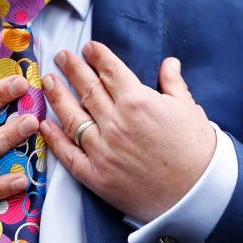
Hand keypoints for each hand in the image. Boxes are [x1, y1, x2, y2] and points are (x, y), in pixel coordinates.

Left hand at [40, 42, 216, 222]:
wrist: (197, 196)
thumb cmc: (197, 152)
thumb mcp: (189, 109)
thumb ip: (173, 84)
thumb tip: (168, 63)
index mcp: (138, 102)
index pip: (111, 71)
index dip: (98, 56)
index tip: (89, 47)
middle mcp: (115, 123)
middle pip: (87, 88)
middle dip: (72, 68)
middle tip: (61, 55)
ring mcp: (103, 150)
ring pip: (72, 117)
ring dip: (57, 96)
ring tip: (48, 81)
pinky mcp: (96, 176)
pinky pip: (69, 154)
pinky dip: (54, 138)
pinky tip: (45, 124)